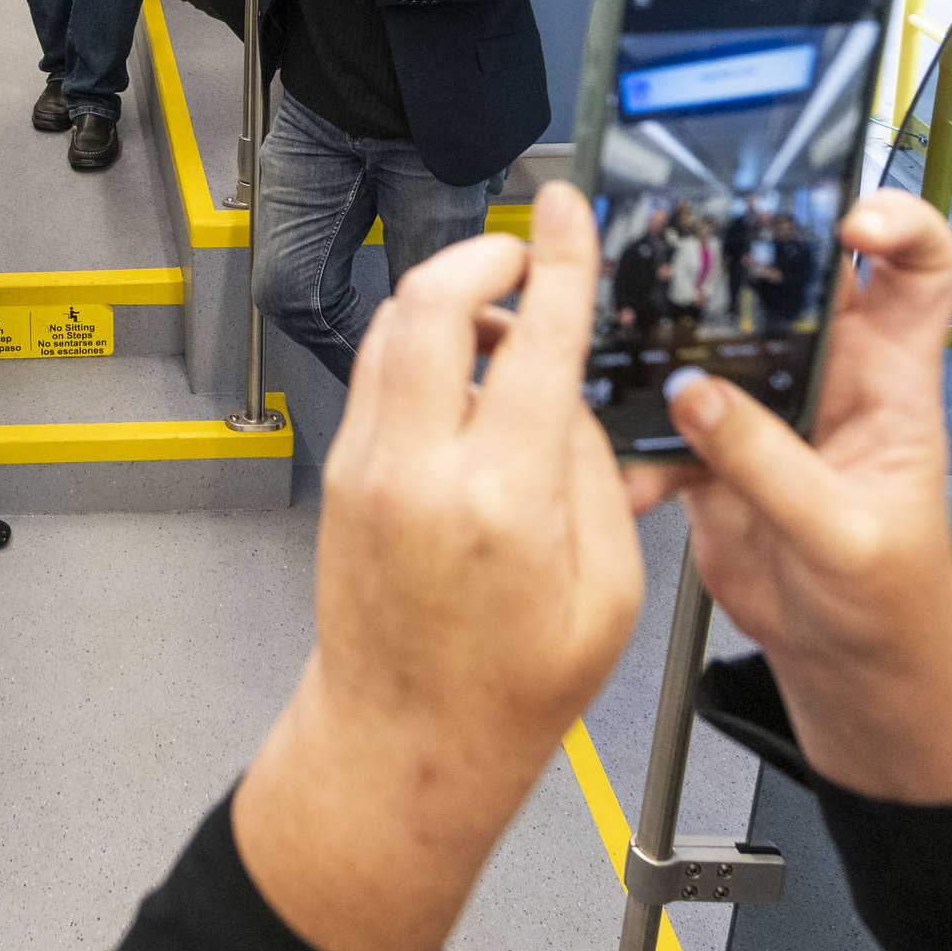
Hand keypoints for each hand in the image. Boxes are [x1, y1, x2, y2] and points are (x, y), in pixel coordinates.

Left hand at [231, 184, 644, 950]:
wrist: (404, 743)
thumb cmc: (510, 689)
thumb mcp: (607, 591)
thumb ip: (598, 476)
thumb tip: (570, 393)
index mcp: (502, 500)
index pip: (536, 338)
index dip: (560, 258)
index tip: (565, 207)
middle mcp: (420, 469)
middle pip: (435, 299)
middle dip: (486, 253)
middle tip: (529, 253)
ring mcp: (368, 465)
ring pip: (394, 324)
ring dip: (451, 295)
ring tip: (508, 322)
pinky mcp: (343, 472)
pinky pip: (379, 369)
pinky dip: (422, 343)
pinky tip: (467, 375)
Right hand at [625, 190, 951, 807]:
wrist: (847, 675)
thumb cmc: (893, 606)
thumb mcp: (847, 538)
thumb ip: (773, 467)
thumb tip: (700, 396)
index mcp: (890, 380)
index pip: (917, 267)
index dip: (895, 224)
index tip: (850, 221)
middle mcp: (825, 377)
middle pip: (786, 279)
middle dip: (734, 251)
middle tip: (685, 243)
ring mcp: (763, 410)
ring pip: (710, 337)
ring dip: (665, 339)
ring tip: (626, 341)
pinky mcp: (711, 450)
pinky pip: (661, 417)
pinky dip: (631, 437)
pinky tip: (619, 463)